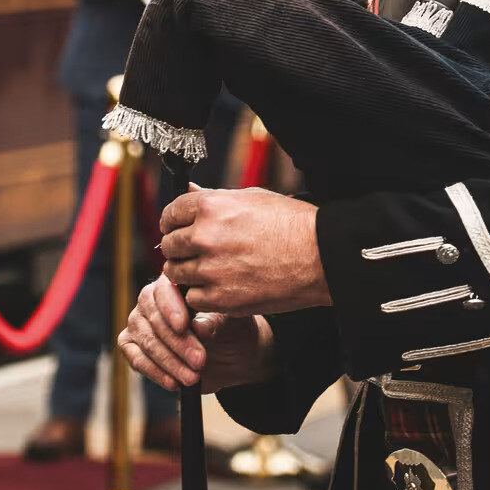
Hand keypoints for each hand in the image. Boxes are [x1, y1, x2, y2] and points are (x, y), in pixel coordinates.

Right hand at [119, 275, 274, 392]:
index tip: (183, 326)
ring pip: (146, 341)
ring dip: (169, 362)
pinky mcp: (133, 346)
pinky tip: (173, 383)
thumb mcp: (231, 322)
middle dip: (177, 344)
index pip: (164, 291)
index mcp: (174, 283)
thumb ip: (214, 321)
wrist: (232, 355)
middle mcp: (151, 299)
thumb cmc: (231, 329)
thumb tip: (197, 327)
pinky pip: (136, 359)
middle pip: (154, 320)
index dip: (171, 309)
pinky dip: (154, 372)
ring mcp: (139, 322)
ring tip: (193, 378)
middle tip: (200, 361)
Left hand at [157, 187, 330, 314]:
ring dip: (187, 272)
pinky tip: (218, 288)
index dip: (172, 222)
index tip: (176, 229)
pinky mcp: (222, 298)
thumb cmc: (291, 223)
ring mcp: (212, 270)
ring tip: (208, 271)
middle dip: (178, 249)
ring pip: (176, 273)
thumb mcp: (251, 198)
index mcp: (211, 207)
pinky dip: (201, 295)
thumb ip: (213, 198)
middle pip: (169, 245)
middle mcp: (205, 237)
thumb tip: (189, 190)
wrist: (320, 256)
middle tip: (193, 253)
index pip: (170, 214)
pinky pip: (193, 298)